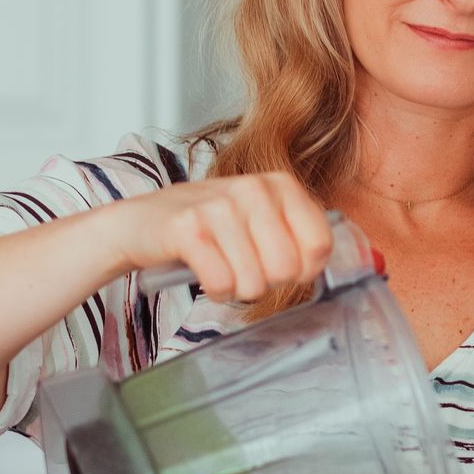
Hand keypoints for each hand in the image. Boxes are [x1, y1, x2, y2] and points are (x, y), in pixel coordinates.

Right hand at [115, 173, 333, 302]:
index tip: (281, 266)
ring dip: (236, 287)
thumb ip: (296, 233)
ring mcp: (220, 206)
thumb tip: (332, 262)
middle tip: (243, 266)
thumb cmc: (206, 225)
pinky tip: (204, 271)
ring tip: (220, 266)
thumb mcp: (259, 216)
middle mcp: (253, 189)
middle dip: (266, 281)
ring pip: (254, 282)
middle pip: (288, 269)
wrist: (140, 222)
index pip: (320, 245)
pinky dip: (214, 290)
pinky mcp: (189, 229)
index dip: (303, 270)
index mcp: (279, 184)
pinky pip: (222, 284)